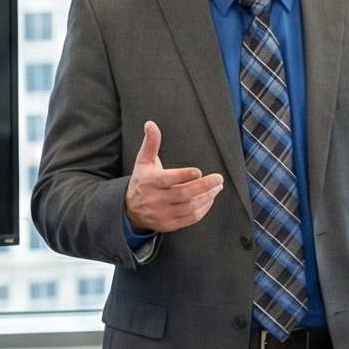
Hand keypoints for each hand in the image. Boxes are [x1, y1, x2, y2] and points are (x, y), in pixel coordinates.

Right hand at [125, 119, 223, 234]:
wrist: (130, 209)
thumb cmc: (142, 181)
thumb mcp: (143, 161)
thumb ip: (151, 143)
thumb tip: (151, 124)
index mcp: (149, 182)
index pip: (167, 179)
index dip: (183, 176)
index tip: (198, 171)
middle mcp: (155, 200)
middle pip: (183, 195)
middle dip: (203, 187)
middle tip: (218, 179)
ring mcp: (162, 214)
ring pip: (189, 208)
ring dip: (207, 198)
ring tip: (217, 187)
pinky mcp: (168, 225)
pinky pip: (190, 219)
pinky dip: (203, 210)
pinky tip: (209, 199)